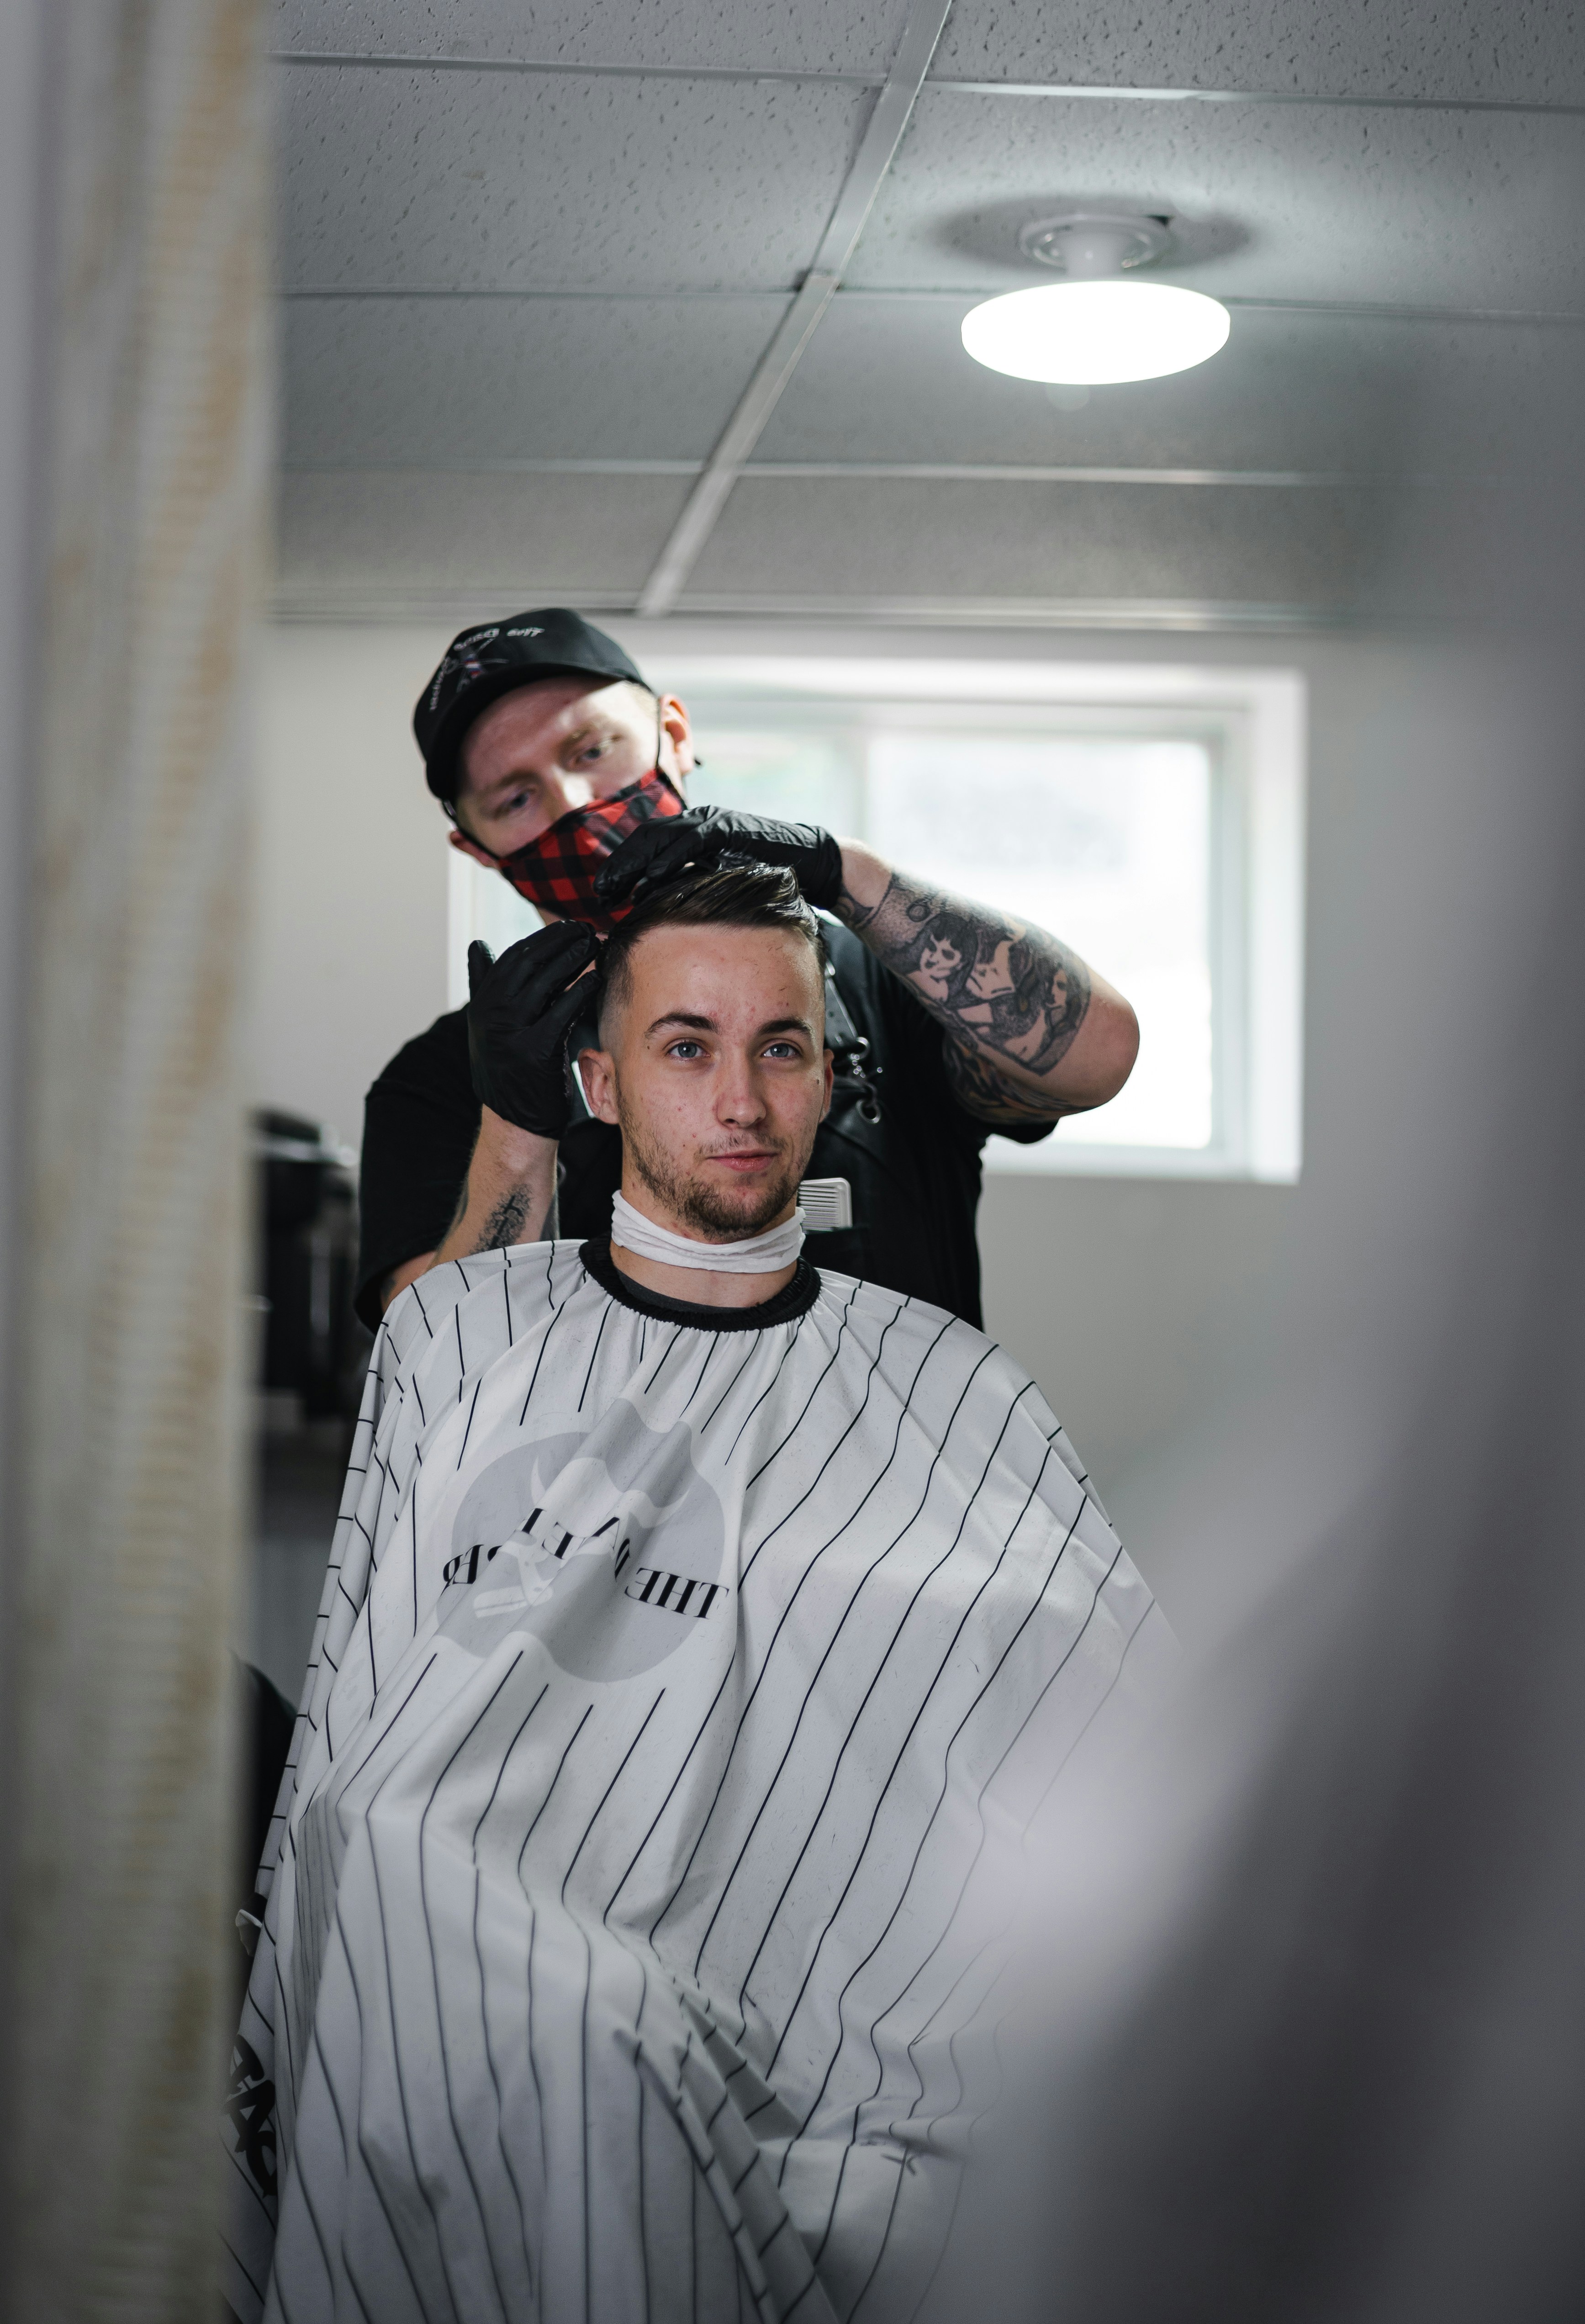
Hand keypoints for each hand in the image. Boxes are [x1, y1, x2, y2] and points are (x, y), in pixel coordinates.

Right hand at [466, 921, 598, 1137]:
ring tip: (596, 946)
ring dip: (574, 959)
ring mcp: (509, 1034)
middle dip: (561, 941)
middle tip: (588, 930)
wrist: (515, 1122)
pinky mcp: (534, 1053)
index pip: (512, 958)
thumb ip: (484, 986)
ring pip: (544, 983)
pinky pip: (562, 1012)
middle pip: (529, 964)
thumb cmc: (511, 1069)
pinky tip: (598, 980)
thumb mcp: (489, 1026)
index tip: (569, 927)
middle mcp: (490, 1016)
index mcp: (481, 1005)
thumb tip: (477, 945)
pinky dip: (581, 992)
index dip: (543, 939)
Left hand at [593, 804, 843, 912]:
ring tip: (615, 888)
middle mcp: (697, 822)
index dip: (621, 868)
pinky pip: (691, 841)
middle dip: (620, 867)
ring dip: (635, 863)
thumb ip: (688, 887)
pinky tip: (651, 877)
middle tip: (600, 893)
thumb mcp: (718, 883)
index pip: (645, 846)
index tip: (602, 894)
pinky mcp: (728, 827)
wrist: (810, 863)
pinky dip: (669, 857)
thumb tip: (652, 908)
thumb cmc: (764, 878)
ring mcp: (712, 821)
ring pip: (661, 837)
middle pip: (645, 839)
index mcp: (690, 833)